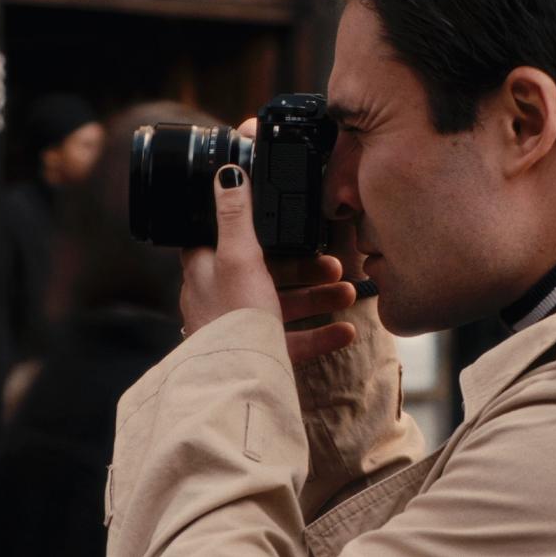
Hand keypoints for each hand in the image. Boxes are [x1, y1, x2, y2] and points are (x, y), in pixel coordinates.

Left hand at [179, 122, 356, 362]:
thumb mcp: (238, 256)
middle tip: (335, 263)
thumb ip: (236, 215)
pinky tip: (346, 331)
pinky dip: (322, 333)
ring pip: (284, 304)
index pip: (229, 237)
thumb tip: (228, 174)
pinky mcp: (260, 354)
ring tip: (348, 292)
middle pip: (267, 272)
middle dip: (306, 267)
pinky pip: (296, 340)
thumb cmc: (231, 317)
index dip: (259, 228)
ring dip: (320, 296)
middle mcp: (220, 297)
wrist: (237, 383)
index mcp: (206, 269)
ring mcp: (241, 328)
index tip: (289, 221)